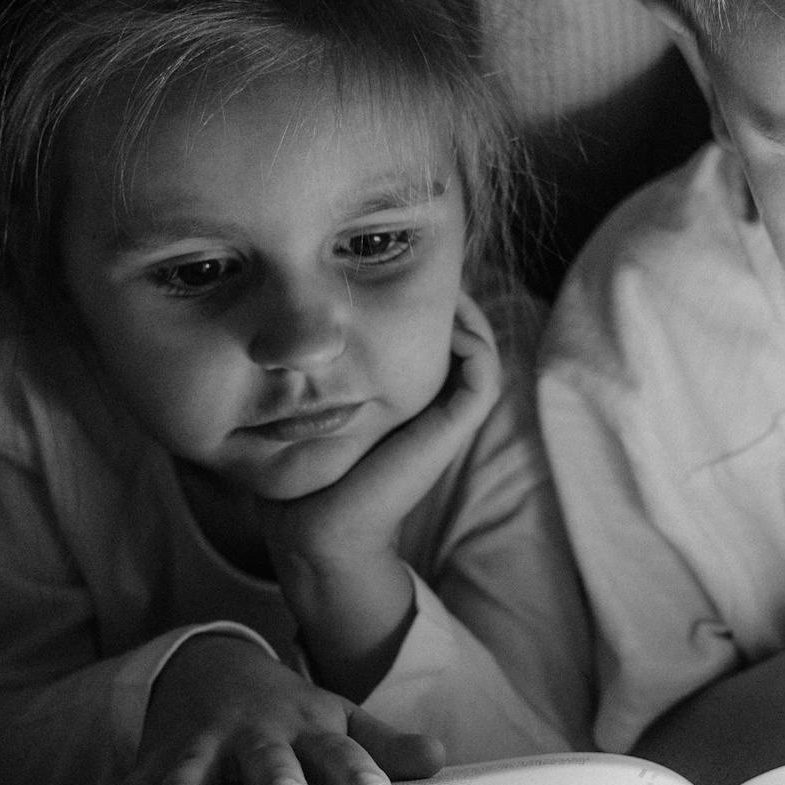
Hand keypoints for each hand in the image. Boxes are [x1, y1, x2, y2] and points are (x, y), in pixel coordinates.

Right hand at [81, 632, 444, 784]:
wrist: (213, 671)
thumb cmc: (292, 714)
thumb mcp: (340, 719)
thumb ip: (385, 746)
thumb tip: (442, 761)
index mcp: (305, 730)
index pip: (338, 752)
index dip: (354, 772)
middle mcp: (253, 738)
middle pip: (267, 758)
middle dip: (274, 778)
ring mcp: (201, 750)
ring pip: (192, 771)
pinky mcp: (155, 767)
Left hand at [256, 294, 502, 692]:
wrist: (312, 524)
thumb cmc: (305, 465)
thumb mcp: (313, 398)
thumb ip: (319, 366)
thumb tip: (299, 314)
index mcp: (408, 393)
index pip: (434, 330)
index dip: (425, 292)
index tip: (393, 263)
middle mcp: (434, 399)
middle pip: (464, 330)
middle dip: (446, 291)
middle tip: (423, 260)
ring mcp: (448, 414)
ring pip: (481, 345)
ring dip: (466, 308)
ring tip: (437, 280)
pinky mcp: (453, 427)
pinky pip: (484, 372)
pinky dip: (475, 339)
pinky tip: (441, 318)